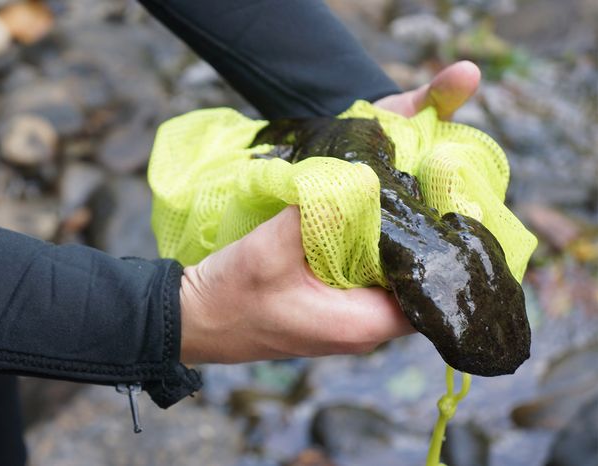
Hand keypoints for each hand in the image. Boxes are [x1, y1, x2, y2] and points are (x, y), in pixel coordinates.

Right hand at [179, 61, 481, 363]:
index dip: (444, 251)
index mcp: (362, 324)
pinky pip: (366, 276)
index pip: (432, 293)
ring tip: (401, 193)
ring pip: (391, 278)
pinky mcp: (332, 307)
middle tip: (428, 187)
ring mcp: (347, 319)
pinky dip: (370, 247)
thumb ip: (318, 212)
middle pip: (416, 282)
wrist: (192, 319)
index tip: (447, 206)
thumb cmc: (230, 295)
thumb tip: (362, 177)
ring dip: (394, 240)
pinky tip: (364, 214)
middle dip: (422, 238)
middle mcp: (363, 329)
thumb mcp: (271, 249)